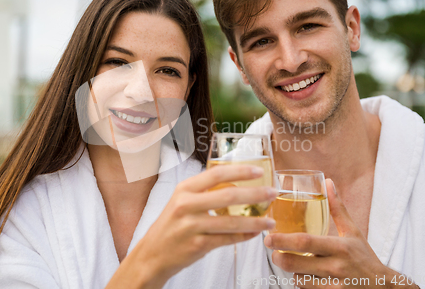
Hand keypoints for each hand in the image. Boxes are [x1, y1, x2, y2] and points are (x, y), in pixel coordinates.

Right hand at [111, 165, 277, 288]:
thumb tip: (238, 185)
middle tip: (272, 193)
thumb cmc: (171, 225)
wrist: (152, 253)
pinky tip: (255, 234)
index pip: (216, 173)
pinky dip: (244, 237)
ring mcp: (191, 226)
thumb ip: (205, 192)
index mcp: (184, 189)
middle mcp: (186, 204)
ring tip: (270, 221)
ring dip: (255, 221)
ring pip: (231, 222)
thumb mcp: (182, 201)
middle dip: (255, 194)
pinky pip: (227, 239)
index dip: (240, 171)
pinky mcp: (197, 245)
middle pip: (228, 196)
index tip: (259, 171)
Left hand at [264, 179, 415, 288]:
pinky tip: (308, 277)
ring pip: (299, 279)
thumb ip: (337, 208)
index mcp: (340, 247)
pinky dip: (303, 283)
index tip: (268, 237)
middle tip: (273, 252)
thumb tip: (328, 182)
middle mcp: (336, 267)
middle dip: (279, 258)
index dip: (283, 240)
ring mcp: (333, 286)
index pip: (305, 242)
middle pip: (295, 263)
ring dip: (293, 271)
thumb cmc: (365, 258)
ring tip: (296, 263)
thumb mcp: (353, 232)